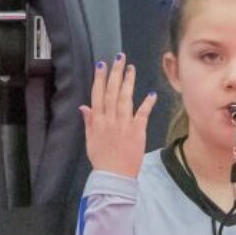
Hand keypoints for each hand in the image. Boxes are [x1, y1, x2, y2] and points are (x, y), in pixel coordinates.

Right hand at [80, 55, 155, 177]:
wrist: (115, 176)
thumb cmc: (102, 160)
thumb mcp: (90, 141)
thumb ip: (89, 122)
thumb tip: (84, 107)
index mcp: (98, 121)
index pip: (98, 95)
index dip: (100, 79)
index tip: (102, 65)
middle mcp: (110, 119)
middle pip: (112, 92)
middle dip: (115, 73)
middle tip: (119, 58)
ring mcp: (124, 124)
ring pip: (125, 98)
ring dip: (128, 82)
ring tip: (131, 68)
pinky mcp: (137, 131)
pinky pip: (142, 114)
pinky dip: (147, 103)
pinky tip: (151, 93)